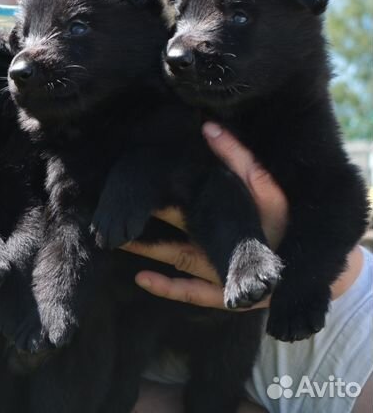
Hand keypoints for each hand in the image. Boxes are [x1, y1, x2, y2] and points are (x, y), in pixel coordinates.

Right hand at [122, 122, 288, 308]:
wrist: (305, 266)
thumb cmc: (286, 223)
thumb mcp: (266, 189)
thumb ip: (240, 161)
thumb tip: (209, 126)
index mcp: (213, 212)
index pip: (180, 198)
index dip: (159, 188)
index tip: (135, 175)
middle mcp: (204, 236)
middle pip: (167, 225)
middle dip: (141, 217)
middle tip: (112, 208)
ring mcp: (208, 265)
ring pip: (169, 255)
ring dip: (144, 249)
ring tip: (115, 239)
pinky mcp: (217, 291)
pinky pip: (186, 290)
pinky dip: (164, 286)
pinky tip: (141, 278)